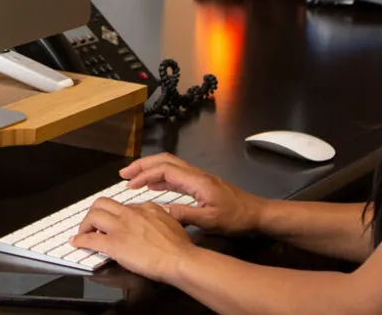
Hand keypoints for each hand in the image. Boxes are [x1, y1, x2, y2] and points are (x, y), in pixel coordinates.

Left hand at [71, 198, 194, 283]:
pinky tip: (77, 242)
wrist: (179, 259)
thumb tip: (157, 220)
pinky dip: (80, 240)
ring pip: (93, 215)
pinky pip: (90, 239)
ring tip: (83, 232)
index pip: (124, 206)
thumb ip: (161, 218)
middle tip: (93, 222)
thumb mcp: (172, 222)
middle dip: (94, 212)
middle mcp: (130, 214)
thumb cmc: (180, 247)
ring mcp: (120, 228)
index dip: (116, 214)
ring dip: (85, 224)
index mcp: (146, 208)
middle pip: (103, 203)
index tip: (114, 220)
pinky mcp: (114, 244)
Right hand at [119, 153, 268, 235]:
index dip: (145, 175)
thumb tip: (161, 212)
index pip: (165, 170)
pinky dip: (160, 177)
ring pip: (169, 165)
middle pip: (164, 161)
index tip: (130, 185)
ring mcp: (199, 178)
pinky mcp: (201, 184)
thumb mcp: (210, 221)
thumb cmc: (237, 217)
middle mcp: (196, 175)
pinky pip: (176, 175)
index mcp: (197, 181)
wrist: (256, 214)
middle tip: (124, 173)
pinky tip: (153, 185)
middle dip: (142, 165)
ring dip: (150, 169)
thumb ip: (185, 215)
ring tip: (133, 177)